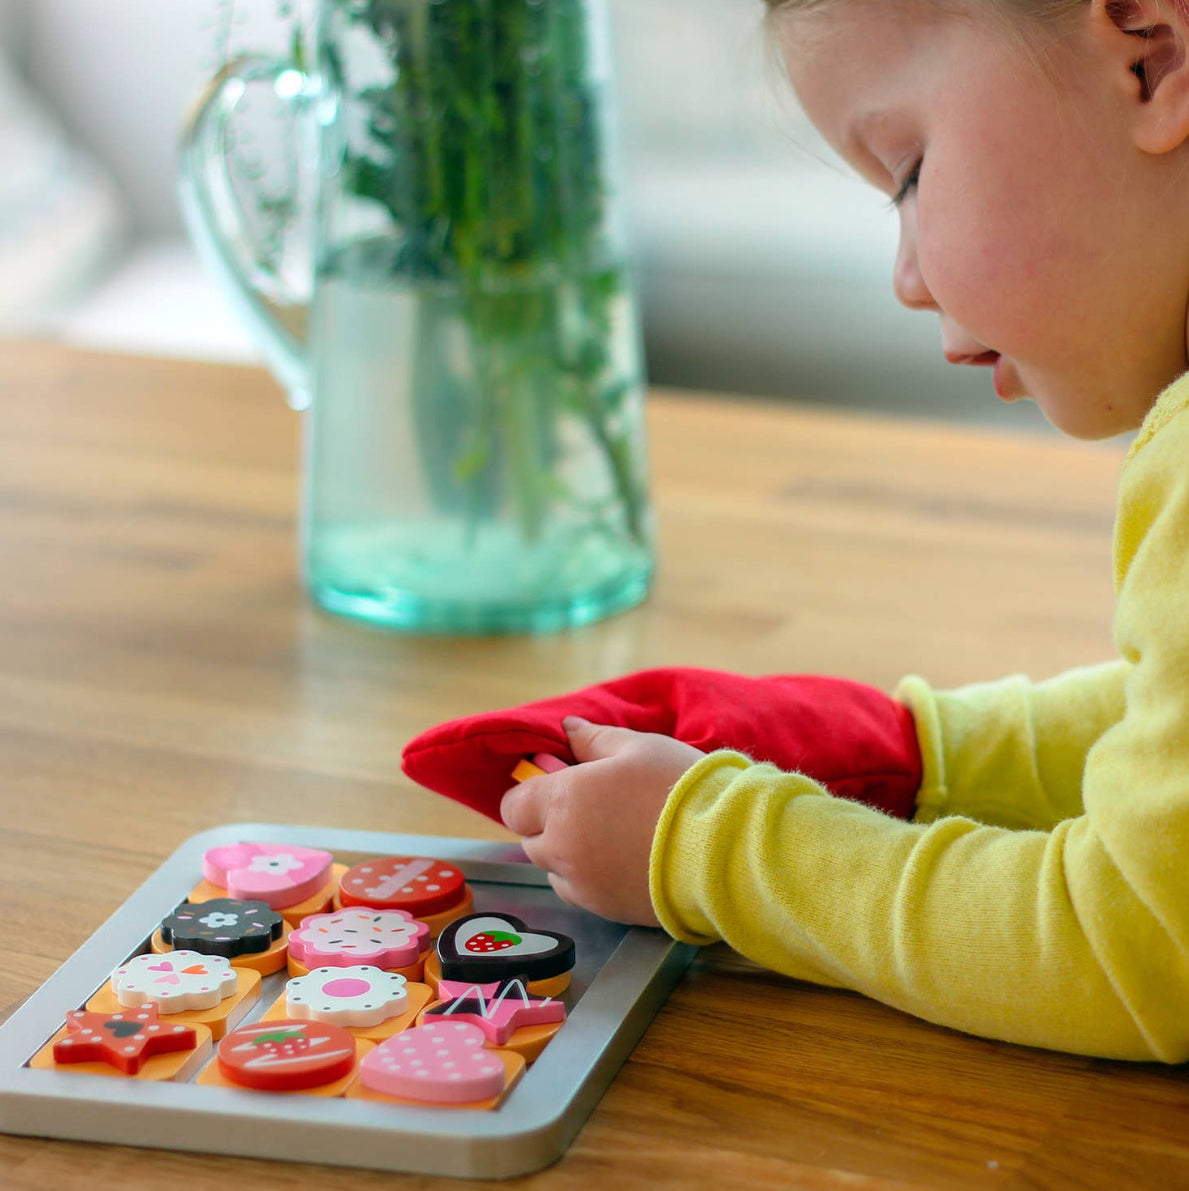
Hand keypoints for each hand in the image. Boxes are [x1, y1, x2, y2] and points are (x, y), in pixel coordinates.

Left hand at [499, 716, 704, 925]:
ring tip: (612, 837)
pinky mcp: (607, 911)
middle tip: (591, 807)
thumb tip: (567, 728)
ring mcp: (583, 885)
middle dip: (549, 823)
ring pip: (554, 870)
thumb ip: (594, 740)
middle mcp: (561, 848)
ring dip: (568, 855)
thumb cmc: (678, 787)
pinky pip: (581, 894)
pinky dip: (590, 879)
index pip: (513, 806)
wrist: (724, 848)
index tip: (556, 785)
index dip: (530, 794)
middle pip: (530, 840)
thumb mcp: (638, 748)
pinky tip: (626, 862)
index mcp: (561, 802)